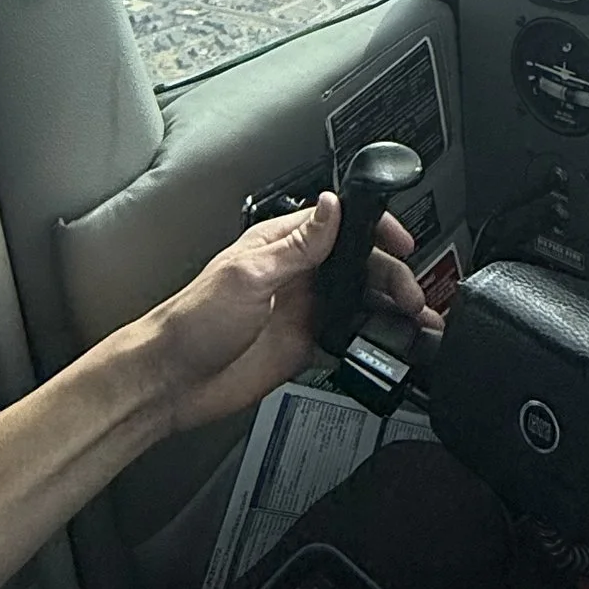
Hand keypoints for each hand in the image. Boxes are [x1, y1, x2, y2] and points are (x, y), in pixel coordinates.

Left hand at [139, 192, 436, 435]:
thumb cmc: (192, 322)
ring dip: (389, 306)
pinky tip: (388, 342)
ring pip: (360, 299)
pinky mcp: (305, 344)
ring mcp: (302, 309)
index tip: (401, 242)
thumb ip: (297, 245)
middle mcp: (295, 274)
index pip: (338, 224)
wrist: (172, 381)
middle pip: (359, 264)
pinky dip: (373, 337)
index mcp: (279, 245)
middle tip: (413, 295)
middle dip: (392, 275)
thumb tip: (331, 207)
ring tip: (416, 319)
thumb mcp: (248, 275)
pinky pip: (349, 335)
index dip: (374, 229)